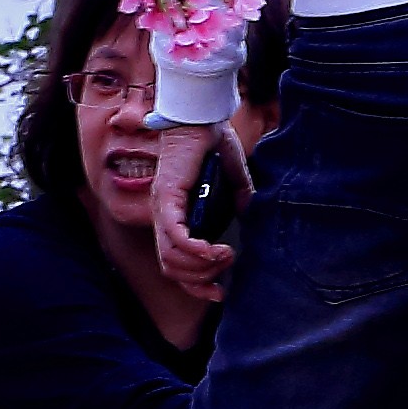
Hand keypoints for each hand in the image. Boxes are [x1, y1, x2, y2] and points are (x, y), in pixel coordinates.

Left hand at [149, 116, 242, 297]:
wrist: (202, 116)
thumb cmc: (212, 142)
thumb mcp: (232, 178)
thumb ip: (238, 200)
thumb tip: (246, 218)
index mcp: (175, 215)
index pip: (175, 262)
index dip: (194, 283)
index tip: (217, 292)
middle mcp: (163, 216)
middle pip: (171, 269)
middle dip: (199, 282)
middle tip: (223, 277)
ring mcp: (162, 208)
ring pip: (171, 259)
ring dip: (201, 266)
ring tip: (225, 256)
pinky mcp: (167, 198)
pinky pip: (176, 238)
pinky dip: (195, 250)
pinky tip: (215, 250)